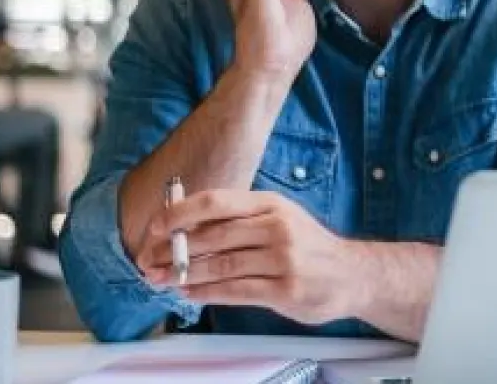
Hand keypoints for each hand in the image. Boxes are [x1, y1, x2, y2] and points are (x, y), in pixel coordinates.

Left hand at [137, 189, 356, 325]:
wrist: (349, 273)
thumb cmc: (306, 245)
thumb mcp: (278, 218)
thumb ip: (239, 221)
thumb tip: (188, 225)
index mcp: (270, 203)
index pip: (217, 201)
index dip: (181, 212)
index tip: (155, 226)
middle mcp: (277, 226)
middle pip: (214, 235)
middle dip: (174, 248)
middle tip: (147, 259)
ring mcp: (282, 258)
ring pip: (221, 265)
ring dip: (184, 274)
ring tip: (160, 279)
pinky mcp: (284, 289)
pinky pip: (235, 291)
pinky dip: (206, 293)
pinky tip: (188, 294)